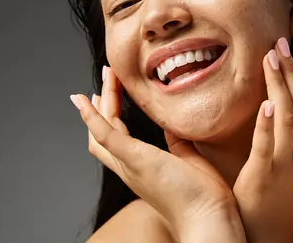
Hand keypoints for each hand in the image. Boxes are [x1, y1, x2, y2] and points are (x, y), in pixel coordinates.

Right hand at [70, 66, 240, 236]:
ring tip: (106, 74)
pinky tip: (84, 99)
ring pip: (103, 130)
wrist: (208, 219)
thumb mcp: (189, 160)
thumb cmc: (203, 197)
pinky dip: (91, 117)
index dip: (108, 118)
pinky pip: (105, 134)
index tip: (109, 95)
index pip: (117, 140)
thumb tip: (172, 124)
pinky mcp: (135, 159)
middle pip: (103, 134)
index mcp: (141, 168)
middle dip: (102, 104)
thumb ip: (177, 143)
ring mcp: (129, 164)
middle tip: (105, 77)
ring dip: (101, 101)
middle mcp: (129, 168)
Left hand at [232, 37, 292, 242]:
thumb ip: (288, 135)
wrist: (267, 234)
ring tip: (270, 58)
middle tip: (281, 43)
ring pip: (290, 117)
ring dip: (281, 84)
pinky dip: (267, 123)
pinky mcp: (263, 176)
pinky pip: (268, 145)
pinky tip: (264, 102)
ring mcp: (286, 165)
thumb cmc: (276, 196)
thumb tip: (274, 104)